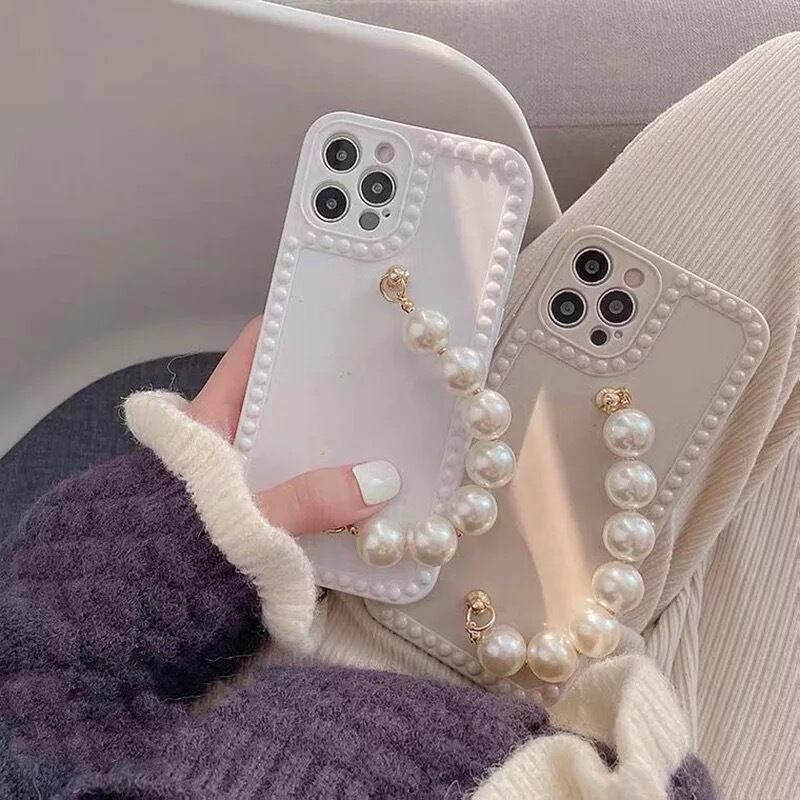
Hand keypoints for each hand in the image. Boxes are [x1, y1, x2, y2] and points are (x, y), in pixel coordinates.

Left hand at [187, 318, 399, 533]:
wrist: (130, 620)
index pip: (249, 354)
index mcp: (207, 422)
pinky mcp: (253, 512)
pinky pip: (299, 484)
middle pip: (282, 398)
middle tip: (385, 381)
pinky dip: (327, 484)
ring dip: (333, 443)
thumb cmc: (174, 554)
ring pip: (294, 444)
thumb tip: (380, 481)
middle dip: (328, 390)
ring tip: (388, 432)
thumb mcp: (243, 521)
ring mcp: (240, 477)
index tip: (340, 319)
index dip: (289, 330)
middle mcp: (224, 441)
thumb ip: (307, 502)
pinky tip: (364, 489)